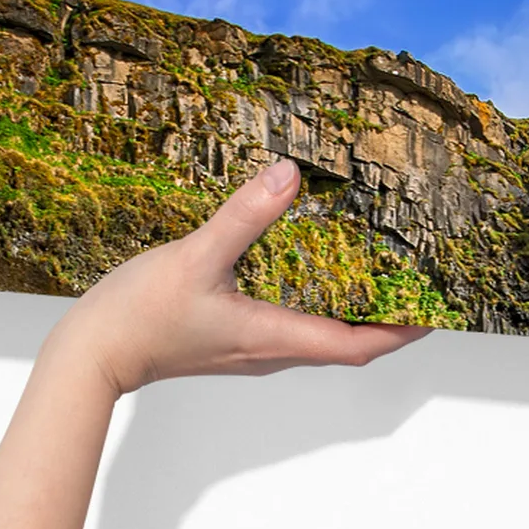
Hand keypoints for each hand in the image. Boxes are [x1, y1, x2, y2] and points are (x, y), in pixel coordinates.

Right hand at [45, 158, 430, 396]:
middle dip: (383, 316)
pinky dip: (311, 300)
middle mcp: (268, 349)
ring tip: (370, 269)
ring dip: (348, 308)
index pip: (355, 344)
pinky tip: (302, 266)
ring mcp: (248, 346)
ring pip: (316, 332)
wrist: (94, 353)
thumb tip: (289, 175)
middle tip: (411, 281)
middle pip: (344, 341)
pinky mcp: (229, 336)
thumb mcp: (197, 256)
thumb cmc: (141, 315)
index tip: (434, 309)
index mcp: (272, 337)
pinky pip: (288, 322)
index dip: (399, 328)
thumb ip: (244, 215)